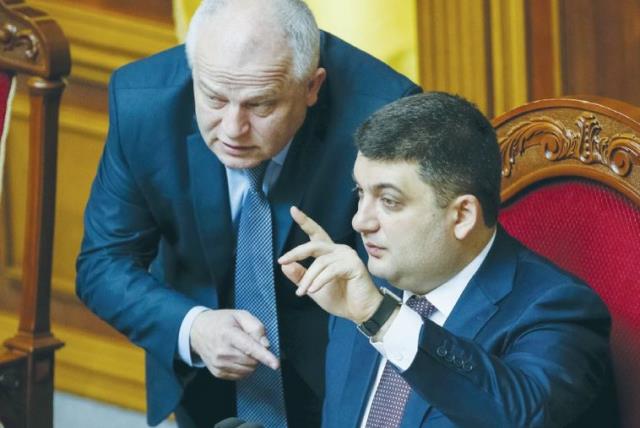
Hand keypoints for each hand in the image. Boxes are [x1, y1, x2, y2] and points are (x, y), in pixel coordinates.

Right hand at [190, 309, 278, 379]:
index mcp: (228, 334)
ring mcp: (218, 364)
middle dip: (257, 354)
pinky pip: (240, 375)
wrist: (198, 331)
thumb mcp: (240, 315)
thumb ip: (256, 327)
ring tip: (241, 349)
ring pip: (248, 370)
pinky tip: (237, 357)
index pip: (250, 348)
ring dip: (251, 362)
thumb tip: (266, 345)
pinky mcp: (218, 373)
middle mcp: (222, 351)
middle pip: (252, 360)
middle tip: (249, 342)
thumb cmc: (221, 322)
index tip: (275, 364)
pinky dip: (244, 368)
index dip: (265, 356)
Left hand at [278, 206, 382, 323]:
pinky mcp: (354, 265)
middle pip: (314, 244)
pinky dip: (319, 281)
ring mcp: (347, 256)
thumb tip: (284, 265)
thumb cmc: (340, 298)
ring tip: (302, 292)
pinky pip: (330, 270)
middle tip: (282, 260)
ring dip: (308, 278)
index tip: (293, 210)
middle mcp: (339, 250)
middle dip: (297, 252)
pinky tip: (313, 290)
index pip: (316, 233)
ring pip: (320, 262)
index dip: (305, 221)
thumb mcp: (312, 287)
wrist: (359, 312)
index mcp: (329, 253)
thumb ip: (300, 276)